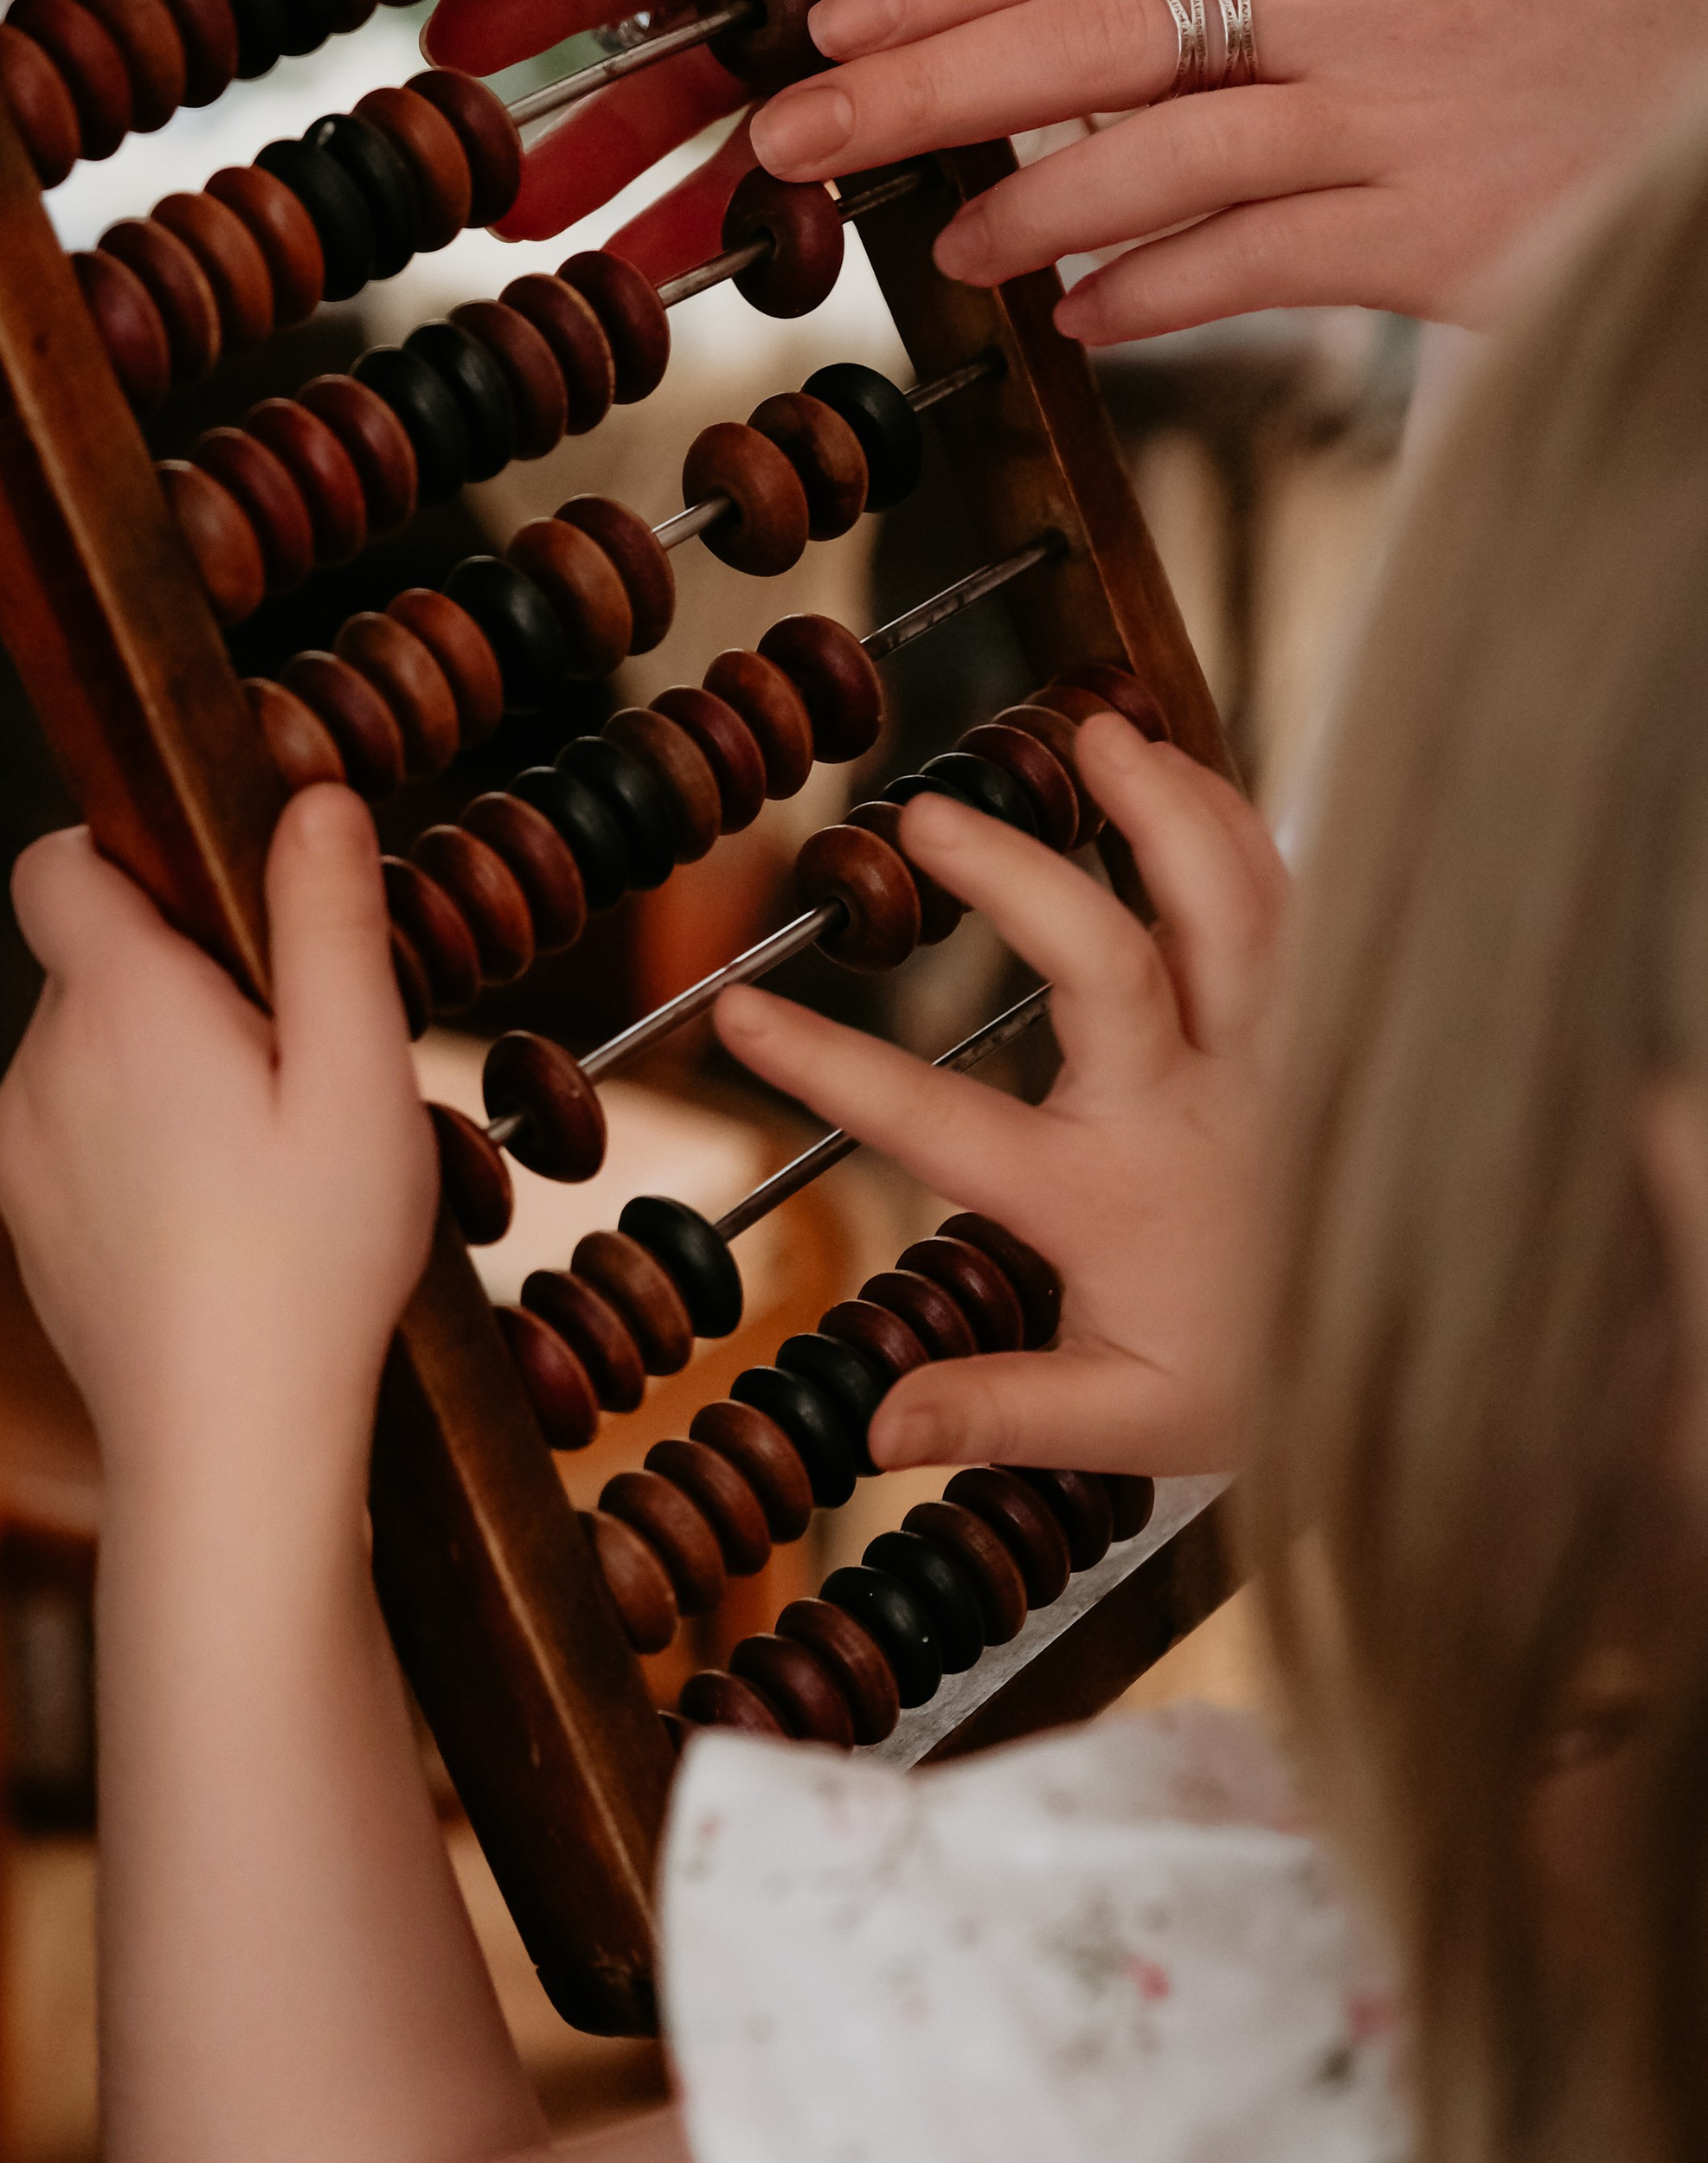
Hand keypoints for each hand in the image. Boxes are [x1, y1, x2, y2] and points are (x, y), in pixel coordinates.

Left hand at [0, 788, 435, 1478]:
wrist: (227, 1446)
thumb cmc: (310, 1265)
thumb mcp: (360, 1078)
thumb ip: (330, 924)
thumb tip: (315, 797)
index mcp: (119, 1004)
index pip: (62, 862)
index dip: (130, 853)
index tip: (226, 903)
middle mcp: (43, 1064)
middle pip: (95, 960)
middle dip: (186, 976)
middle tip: (296, 1059)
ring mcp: (22, 1151)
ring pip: (91, 1052)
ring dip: (165, 1066)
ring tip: (269, 1151)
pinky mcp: (31, 1224)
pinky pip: (79, 1135)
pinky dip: (140, 1146)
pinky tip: (225, 1217)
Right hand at [423, 0, 1221, 271]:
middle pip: (640, 5)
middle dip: (555, 73)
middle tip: (478, 137)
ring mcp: (836, 44)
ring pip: (701, 113)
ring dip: (622, 180)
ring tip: (552, 243)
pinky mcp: (897, 127)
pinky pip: (802, 188)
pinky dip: (739, 235)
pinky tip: (678, 283)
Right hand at [711, 715, 1286, 1474]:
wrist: (1421, 1362)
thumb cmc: (1253, 1382)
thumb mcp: (1123, 1424)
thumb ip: (997, 1410)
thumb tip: (873, 1430)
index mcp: (1110, 1197)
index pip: (941, 1126)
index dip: (831, 1069)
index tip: (742, 1014)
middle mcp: (1190, 1107)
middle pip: (1108, 963)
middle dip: (1015, 877)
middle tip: (927, 817)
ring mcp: (1267, 1052)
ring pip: (1231, 904)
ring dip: (1164, 807)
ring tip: (1094, 732)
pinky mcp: (1320, 1019)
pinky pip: (1287, 900)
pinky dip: (1235, 822)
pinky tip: (1180, 767)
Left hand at [752, 0, 1707, 341]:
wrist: (1703, 116)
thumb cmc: (1542, 5)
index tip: (839, 21)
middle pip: (1096, 37)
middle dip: (929, 90)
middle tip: (804, 139)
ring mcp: (1383, 117)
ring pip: (1163, 160)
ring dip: (1034, 211)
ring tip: (952, 250)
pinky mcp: (1420, 234)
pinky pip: (1251, 267)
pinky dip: (1154, 297)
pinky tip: (1081, 320)